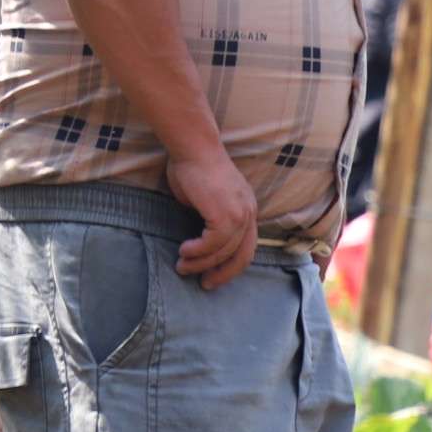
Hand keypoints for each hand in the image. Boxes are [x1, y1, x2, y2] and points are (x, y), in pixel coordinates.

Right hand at [166, 143, 257, 289]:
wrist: (193, 147)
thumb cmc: (194, 168)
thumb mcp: (206, 199)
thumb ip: (208, 219)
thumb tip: (199, 241)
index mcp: (248, 210)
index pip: (247, 246)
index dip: (232, 265)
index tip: (215, 275)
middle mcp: (249, 213)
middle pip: (243, 255)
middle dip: (224, 273)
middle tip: (204, 284)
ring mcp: (240, 214)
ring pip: (224, 251)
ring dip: (202, 263)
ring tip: (183, 267)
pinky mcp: (226, 214)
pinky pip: (214, 243)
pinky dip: (199, 251)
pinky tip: (184, 251)